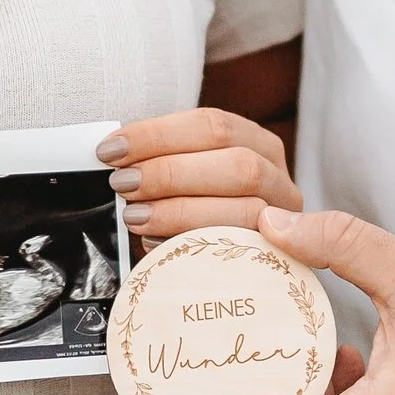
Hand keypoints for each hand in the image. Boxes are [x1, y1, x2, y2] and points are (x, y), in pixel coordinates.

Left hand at [99, 107, 301, 242]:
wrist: (240, 269)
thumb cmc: (198, 209)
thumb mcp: (186, 174)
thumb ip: (163, 161)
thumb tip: (113, 156)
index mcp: (255, 141)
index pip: (212, 125)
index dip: (158, 134)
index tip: (111, 150)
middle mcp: (277, 174)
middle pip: (236, 163)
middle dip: (170, 172)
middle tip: (121, 184)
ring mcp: (283, 218)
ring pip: (246, 207)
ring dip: (182, 210)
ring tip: (134, 216)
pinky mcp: (278, 256)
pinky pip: (244, 251)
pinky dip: (198, 244)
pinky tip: (156, 243)